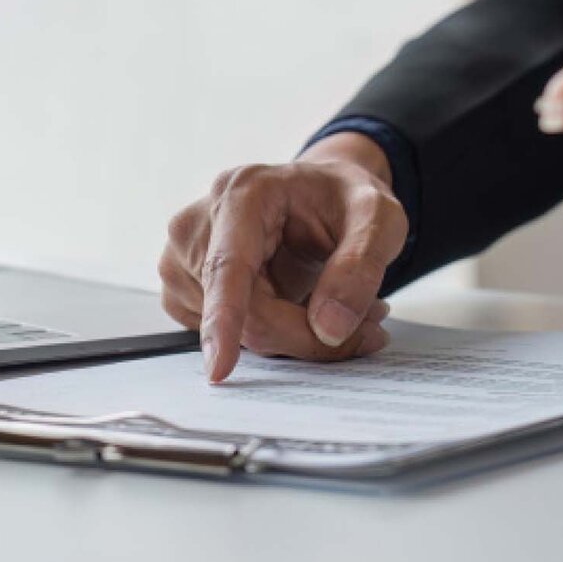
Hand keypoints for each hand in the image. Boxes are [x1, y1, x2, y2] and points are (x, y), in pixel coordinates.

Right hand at [159, 133, 402, 382]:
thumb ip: (360, 267)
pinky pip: (229, 336)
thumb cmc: (343, 199)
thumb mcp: (379, 217)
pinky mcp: (184, 290)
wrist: (322, 194)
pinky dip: (272, 335)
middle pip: (245, 314)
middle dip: (307, 334)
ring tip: (335, 302)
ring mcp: (183, 260)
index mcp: (242, 193)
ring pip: (240, 333)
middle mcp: (199, 224)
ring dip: (295, 336)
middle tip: (368, 325)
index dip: (225, 319)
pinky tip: (297, 306)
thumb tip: (328, 328)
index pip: (227, 266)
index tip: (220, 368)